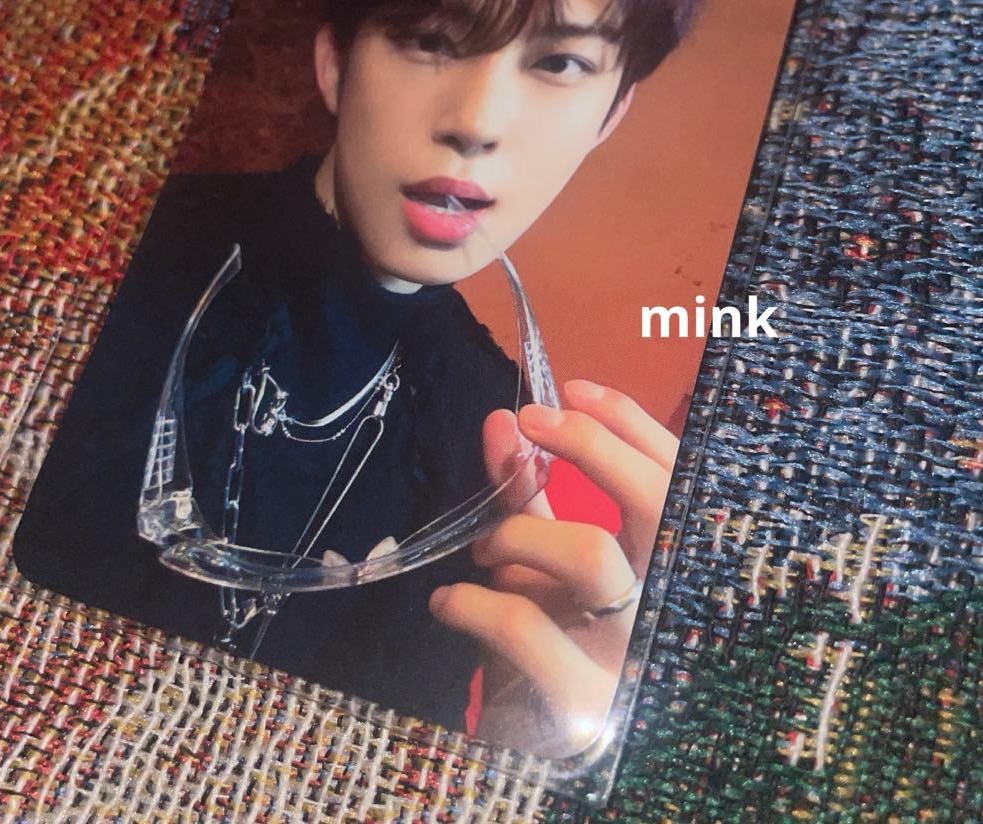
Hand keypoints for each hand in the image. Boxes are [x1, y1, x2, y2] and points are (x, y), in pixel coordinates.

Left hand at [429, 379, 676, 755]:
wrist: (551, 738)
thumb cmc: (558, 633)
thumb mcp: (546, 556)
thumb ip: (529, 493)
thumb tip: (502, 421)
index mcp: (670, 565)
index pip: (676, 475)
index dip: (629, 422)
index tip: (571, 387)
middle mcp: (667, 604)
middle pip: (653, 501)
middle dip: (589, 444)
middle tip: (529, 421)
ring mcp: (632, 655)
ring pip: (592, 553)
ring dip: (520, 532)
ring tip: (482, 548)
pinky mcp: (584, 704)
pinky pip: (523, 624)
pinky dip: (472, 602)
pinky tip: (450, 603)